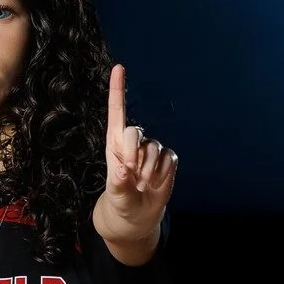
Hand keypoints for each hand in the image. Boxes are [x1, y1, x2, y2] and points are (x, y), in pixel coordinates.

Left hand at [94, 63, 175, 248]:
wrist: (136, 216)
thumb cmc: (120, 201)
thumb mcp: (115, 194)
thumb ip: (118, 181)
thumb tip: (125, 168)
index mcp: (114, 145)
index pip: (116, 112)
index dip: (118, 90)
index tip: (118, 68)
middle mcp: (133, 143)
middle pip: (135, 131)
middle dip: (134, 152)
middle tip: (131, 175)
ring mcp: (151, 151)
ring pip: (154, 148)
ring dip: (149, 169)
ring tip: (142, 186)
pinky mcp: (167, 160)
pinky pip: (169, 158)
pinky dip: (163, 172)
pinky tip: (156, 183)